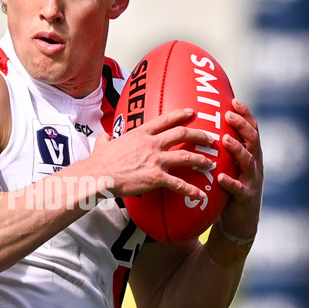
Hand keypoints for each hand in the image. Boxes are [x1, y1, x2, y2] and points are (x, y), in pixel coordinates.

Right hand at [94, 108, 219, 202]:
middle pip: (182, 135)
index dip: (181, 115)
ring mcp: (156, 160)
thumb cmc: (99, 162)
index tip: (192, 113)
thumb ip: (106, 138)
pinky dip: (192, 190)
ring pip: (186, 157)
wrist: (98, 175)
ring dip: (201, 160)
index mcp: (141, 134)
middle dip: (199, 136)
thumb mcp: (102, 144)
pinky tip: (201, 194)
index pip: (166, 120)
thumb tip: (104, 136)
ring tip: (210, 164)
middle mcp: (152, 144)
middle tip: (210, 139)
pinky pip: (179, 184)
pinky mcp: (156, 177)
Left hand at [216, 98, 262, 239]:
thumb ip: (221, 149)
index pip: (251, 129)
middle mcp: (254, 163)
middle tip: (228, 116)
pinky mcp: (246, 197)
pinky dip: (230, 183)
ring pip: (249, 162)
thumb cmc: (229, 187)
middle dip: (242, 126)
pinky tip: (221, 178)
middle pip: (253, 140)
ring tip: (225, 141)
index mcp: (250, 153)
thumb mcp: (228, 165)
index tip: (233, 101)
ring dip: (237, 150)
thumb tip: (201, 127)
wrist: (240, 220)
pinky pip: (239, 189)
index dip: (245, 114)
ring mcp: (252, 180)